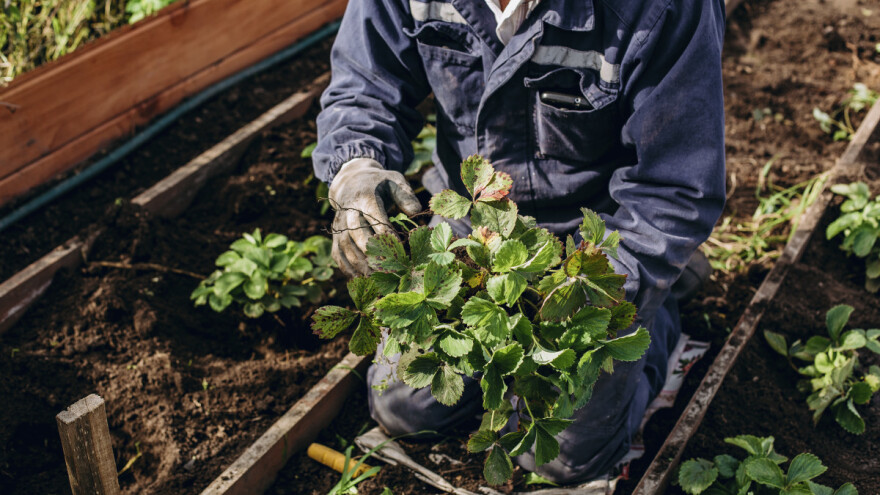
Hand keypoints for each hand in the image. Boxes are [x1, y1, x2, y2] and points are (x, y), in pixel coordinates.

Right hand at [328, 158, 421, 275]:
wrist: (351, 181)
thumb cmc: (379, 184)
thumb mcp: (394, 181)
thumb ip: (405, 195)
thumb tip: (416, 213)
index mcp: (365, 196)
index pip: (374, 215)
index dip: (385, 231)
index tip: (399, 246)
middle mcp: (349, 210)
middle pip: (356, 232)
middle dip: (370, 250)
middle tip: (386, 267)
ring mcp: (340, 224)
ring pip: (345, 245)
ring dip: (358, 263)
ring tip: (374, 277)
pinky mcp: (336, 235)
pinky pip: (337, 253)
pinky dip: (346, 267)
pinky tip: (359, 279)